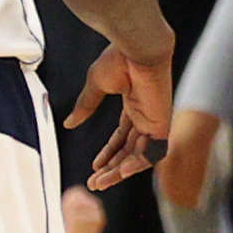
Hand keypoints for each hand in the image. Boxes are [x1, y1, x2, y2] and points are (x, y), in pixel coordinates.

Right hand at [64, 40, 174, 190]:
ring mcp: (154, 119)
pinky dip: (138, 164)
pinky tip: (121, 172)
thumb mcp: (96, 85)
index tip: (95, 167)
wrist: (138, 49)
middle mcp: (145, 114)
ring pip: (140, 155)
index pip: (122, 136)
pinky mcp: (162, 123)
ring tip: (102, 182)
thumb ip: (85, 106)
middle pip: (130, 149)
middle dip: (112, 167)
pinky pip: (154, 151)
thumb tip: (69, 123)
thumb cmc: (119, 59)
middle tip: (95, 182)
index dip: (109, 153)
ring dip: (121, 170)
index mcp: (133, 104)